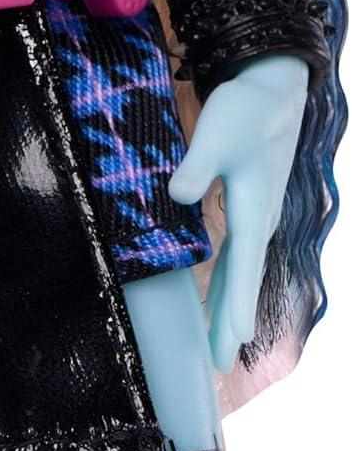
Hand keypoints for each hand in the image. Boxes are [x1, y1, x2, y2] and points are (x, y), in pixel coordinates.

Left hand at [168, 54, 308, 370]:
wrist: (274, 86)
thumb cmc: (246, 111)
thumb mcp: (216, 135)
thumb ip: (196, 167)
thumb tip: (177, 196)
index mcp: (253, 210)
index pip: (242, 270)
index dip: (234, 307)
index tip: (230, 345)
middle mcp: (258, 219)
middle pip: (243, 280)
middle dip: (231, 321)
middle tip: (218, 364)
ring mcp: (256, 212)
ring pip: (241, 269)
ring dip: (229, 304)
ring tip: (220, 341)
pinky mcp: (249, 202)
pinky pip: (238, 253)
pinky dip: (229, 278)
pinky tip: (219, 290)